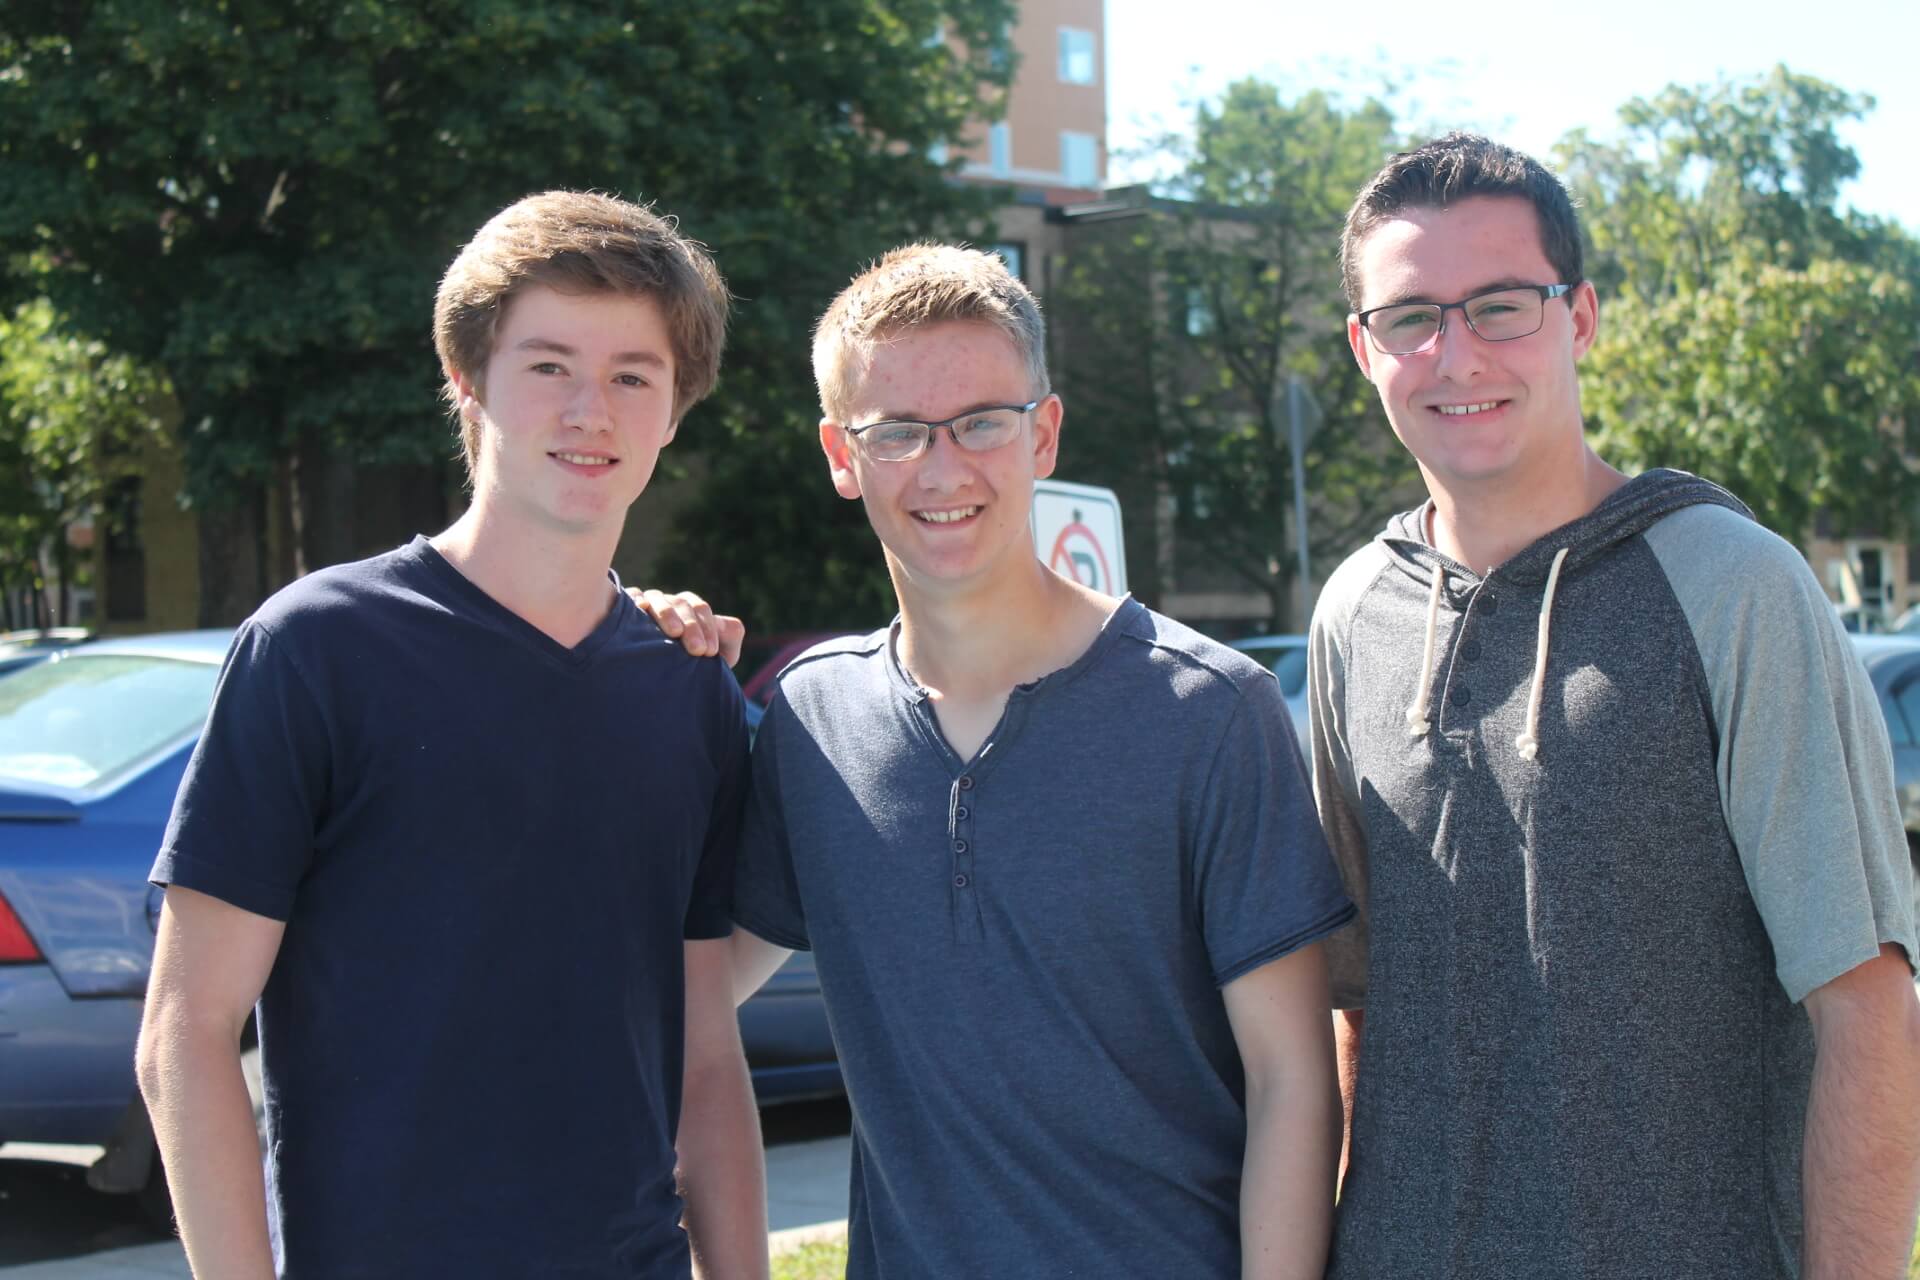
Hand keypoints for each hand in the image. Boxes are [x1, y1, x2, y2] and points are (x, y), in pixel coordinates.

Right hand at [628, 588, 744, 666]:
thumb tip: (731, 626)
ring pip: (658, 600)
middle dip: (692, 626)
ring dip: (667, 614)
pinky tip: (640, 610)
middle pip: (681, 604)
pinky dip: (636, 601)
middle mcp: (670, 602)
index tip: (709, 652)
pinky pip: (631, 599)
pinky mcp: (625, 608)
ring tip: (675, 632)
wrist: (662, 680)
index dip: (707, 628)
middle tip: (698, 650)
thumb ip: (729, 637)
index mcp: (691, 608)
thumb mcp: (718, 655)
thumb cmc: (693, 665)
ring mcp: (648, 603)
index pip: (700, 609)